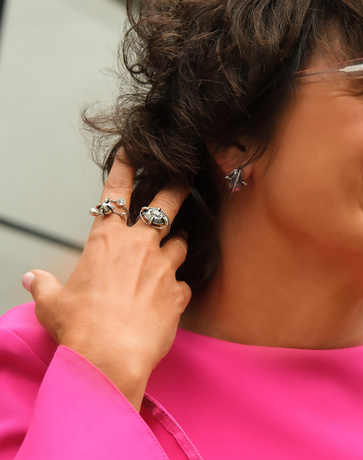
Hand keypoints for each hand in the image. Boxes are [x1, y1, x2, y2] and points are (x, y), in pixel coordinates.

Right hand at [22, 150, 190, 409]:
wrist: (109, 357)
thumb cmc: (80, 327)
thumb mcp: (53, 304)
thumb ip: (44, 286)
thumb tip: (31, 280)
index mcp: (107, 241)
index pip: (116, 194)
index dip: (125, 167)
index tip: (133, 150)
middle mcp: (139, 247)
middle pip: (166, 205)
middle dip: (177, 188)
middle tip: (185, 179)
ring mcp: (163, 267)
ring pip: (180, 243)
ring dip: (176, 245)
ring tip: (171, 252)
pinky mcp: (178, 292)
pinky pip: (183, 284)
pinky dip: (177, 288)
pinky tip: (169, 298)